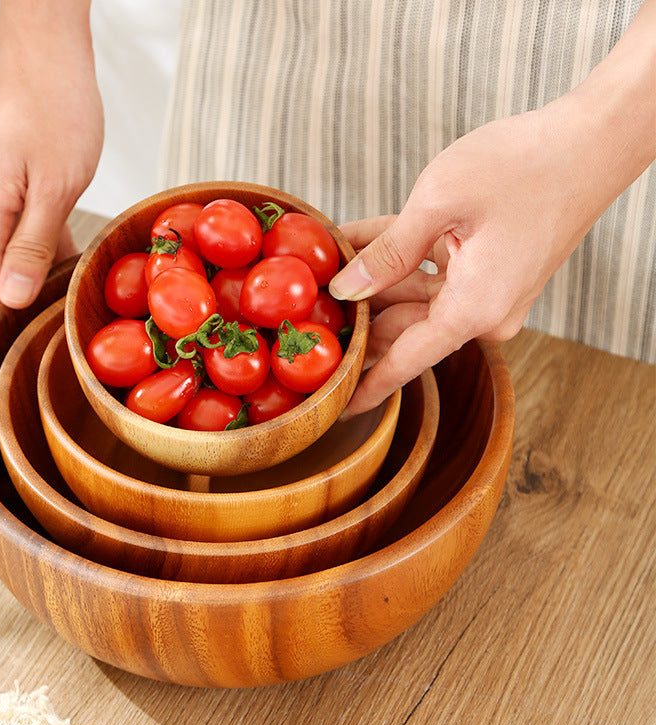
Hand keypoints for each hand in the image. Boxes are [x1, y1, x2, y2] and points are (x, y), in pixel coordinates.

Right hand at [0, 2, 102, 325]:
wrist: (47, 57)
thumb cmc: (54, 110)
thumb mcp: (53, 185)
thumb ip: (31, 244)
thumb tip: (10, 297)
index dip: (5, 336)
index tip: (29, 368)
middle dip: (26, 321)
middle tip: (64, 349)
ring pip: (16, 266)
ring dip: (40, 292)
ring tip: (73, 322)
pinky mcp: (17, 196)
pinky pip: (30, 242)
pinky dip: (50, 262)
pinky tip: (75, 276)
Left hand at [330, 0, 654, 415]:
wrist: (593, 140)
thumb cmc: (527, 165)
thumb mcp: (438, 203)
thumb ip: (387, 253)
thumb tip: (347, 289)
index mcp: (474, 310)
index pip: (405, 363)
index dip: (365, 385)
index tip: (335, 407)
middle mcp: (484, 313)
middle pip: (403, 329)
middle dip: (356, 316)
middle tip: (307, 311)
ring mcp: (489, 293)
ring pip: (413, 298)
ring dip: (372, 280)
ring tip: (323, 265)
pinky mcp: (490, 271)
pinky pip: (432, 272)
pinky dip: (399, 258)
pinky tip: (355, 241)